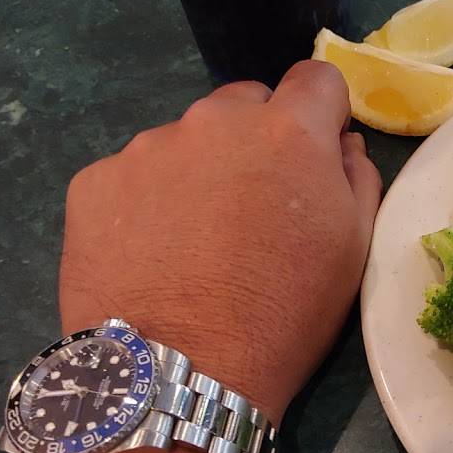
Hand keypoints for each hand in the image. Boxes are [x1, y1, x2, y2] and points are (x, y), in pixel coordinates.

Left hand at [58, 61, 380, 421]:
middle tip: (254, 205)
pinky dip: (147, 201)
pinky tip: (151, 253)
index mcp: (289, 131)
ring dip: (199, 169)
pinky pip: (133, 174)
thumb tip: (341, 141)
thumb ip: (358, 176)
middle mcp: (214, 121)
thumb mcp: (354, 250)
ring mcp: (146, 147)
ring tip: (195, 241)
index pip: (317, 77)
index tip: (317, 150)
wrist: (183, 374)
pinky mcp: (93, 181)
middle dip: (258, 138)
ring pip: (186, 139)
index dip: (323, 111)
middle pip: (246, 103)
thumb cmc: (286, 314)